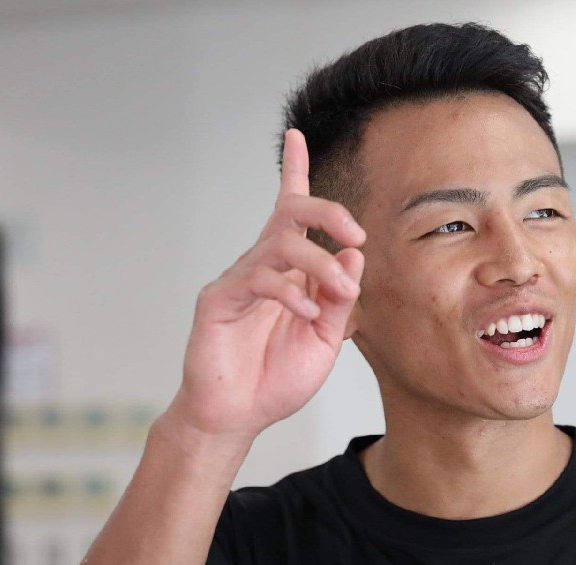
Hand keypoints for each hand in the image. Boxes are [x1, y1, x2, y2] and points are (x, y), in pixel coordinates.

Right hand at [165, 129, 365, 442]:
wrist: (237, 417)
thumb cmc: (276, 379)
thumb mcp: (326, 340)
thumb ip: (340, 298)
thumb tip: (354, 254)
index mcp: (288, 273)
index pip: (291, 215)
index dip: (293, 172)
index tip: (295, 136)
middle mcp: (262, 267)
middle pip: (289, 214)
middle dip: (327, 212)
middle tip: (356, 234)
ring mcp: (238, 280)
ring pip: (279, 244)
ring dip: (319, 263)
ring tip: (342, 292)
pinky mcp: (219, 300)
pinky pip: (260, 279)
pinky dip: (291, 293)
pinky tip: (307, 313)